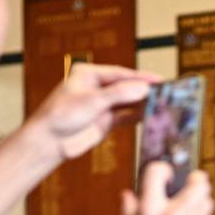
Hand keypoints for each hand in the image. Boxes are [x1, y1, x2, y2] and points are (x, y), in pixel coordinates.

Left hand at [32, 63, 159, 160]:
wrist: (50, 142)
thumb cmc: (59, 116)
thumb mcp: (91, 100)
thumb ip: (119, 94)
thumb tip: (142, 88)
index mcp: (89, 74)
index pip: (120, 73)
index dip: (140, 77)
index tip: (158, 80)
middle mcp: (97, 88)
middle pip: (126, 86)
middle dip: (144, 90)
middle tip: (164, 92)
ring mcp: (102, 105)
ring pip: (128, 101)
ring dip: (143, 103)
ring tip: (162, 104)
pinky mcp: (105, 121)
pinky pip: (126, 116)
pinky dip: (138, 116)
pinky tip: (150, 115)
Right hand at [112, 163, 213, 214]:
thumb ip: (129, 209)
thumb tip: (129, 196)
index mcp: (150, 210)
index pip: (159, 171)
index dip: (161, 168)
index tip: (162, 173)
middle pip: (198, 183)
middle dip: (192, 179)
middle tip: (186, 180)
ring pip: (207, 200)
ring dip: (199, 196)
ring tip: (188, 199)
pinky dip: (200, 213)